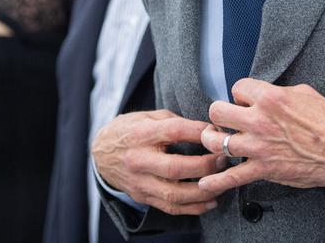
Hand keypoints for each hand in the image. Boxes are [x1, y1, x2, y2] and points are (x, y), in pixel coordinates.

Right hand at [91, 109, 223, 215]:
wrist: (101, 152)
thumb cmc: (130, 130)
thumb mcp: (148, 116)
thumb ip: (174, 122)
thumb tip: (207, 130)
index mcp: (141, 134)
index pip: (174, 132)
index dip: (199, 132)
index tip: (217, 132)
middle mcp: (138, 160)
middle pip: (176, 168)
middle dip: (205, 166)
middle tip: (223, 160)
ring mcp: (140, 182)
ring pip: (174, 194)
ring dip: (203, 191)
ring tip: (221, 183)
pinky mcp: (142, 196)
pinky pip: (170, 207)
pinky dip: (193, 208)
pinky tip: (209, 201)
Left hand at [198, 78, 324, 194]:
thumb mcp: (303, 93)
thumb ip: (278, 92)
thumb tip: (264, 92)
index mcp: (270, 97)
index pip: (237, 88)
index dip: (241, 94)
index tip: (245, 101)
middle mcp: (259, 120)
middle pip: (217, 111)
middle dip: (221, 114)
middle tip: (228, 119)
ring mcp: (258, 146)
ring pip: (217, 141)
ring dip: (214, 141)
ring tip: (217, 140)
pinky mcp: (263, 169)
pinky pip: (232, 176)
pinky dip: (217, 181)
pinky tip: (206, 182)